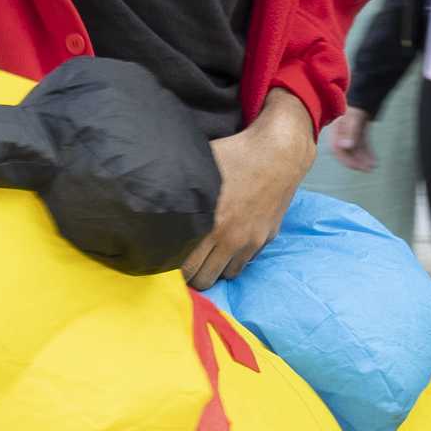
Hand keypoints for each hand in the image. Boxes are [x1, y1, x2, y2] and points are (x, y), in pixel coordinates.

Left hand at [181, 89, 314, 290]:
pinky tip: (226, 247)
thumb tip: (151, 194)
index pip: (186, 267)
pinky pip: (245, 262)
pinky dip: (233, 260)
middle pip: (205, 279)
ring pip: (227, 275)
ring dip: (214, 269)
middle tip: (183, 265)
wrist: (279, 152)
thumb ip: (179, 188)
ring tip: (205, 258)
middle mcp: (232, 239)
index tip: (166, 263)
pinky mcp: (266, 237)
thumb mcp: (201, 166)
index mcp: (211, 224)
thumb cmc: (236, 153)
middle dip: (191, 276)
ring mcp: (252, 241)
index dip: (173, 269)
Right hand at [330, 107, 376, 171]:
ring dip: (363, 159)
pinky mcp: (359, 133)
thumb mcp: (354, 118)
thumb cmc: (359, 105)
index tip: (356, 167)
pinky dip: (368, 153)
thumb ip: (350, 133)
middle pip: (346, 152)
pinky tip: (374, 160)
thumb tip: (345, 147)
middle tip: (367, 169)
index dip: (346, 160)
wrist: (366, 94)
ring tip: (373, 166)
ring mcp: (350, 133)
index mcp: (335, 131)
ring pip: (355, 150)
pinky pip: (362, 146)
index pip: (337, 150)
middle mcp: (341, 134)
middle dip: (357, 162)